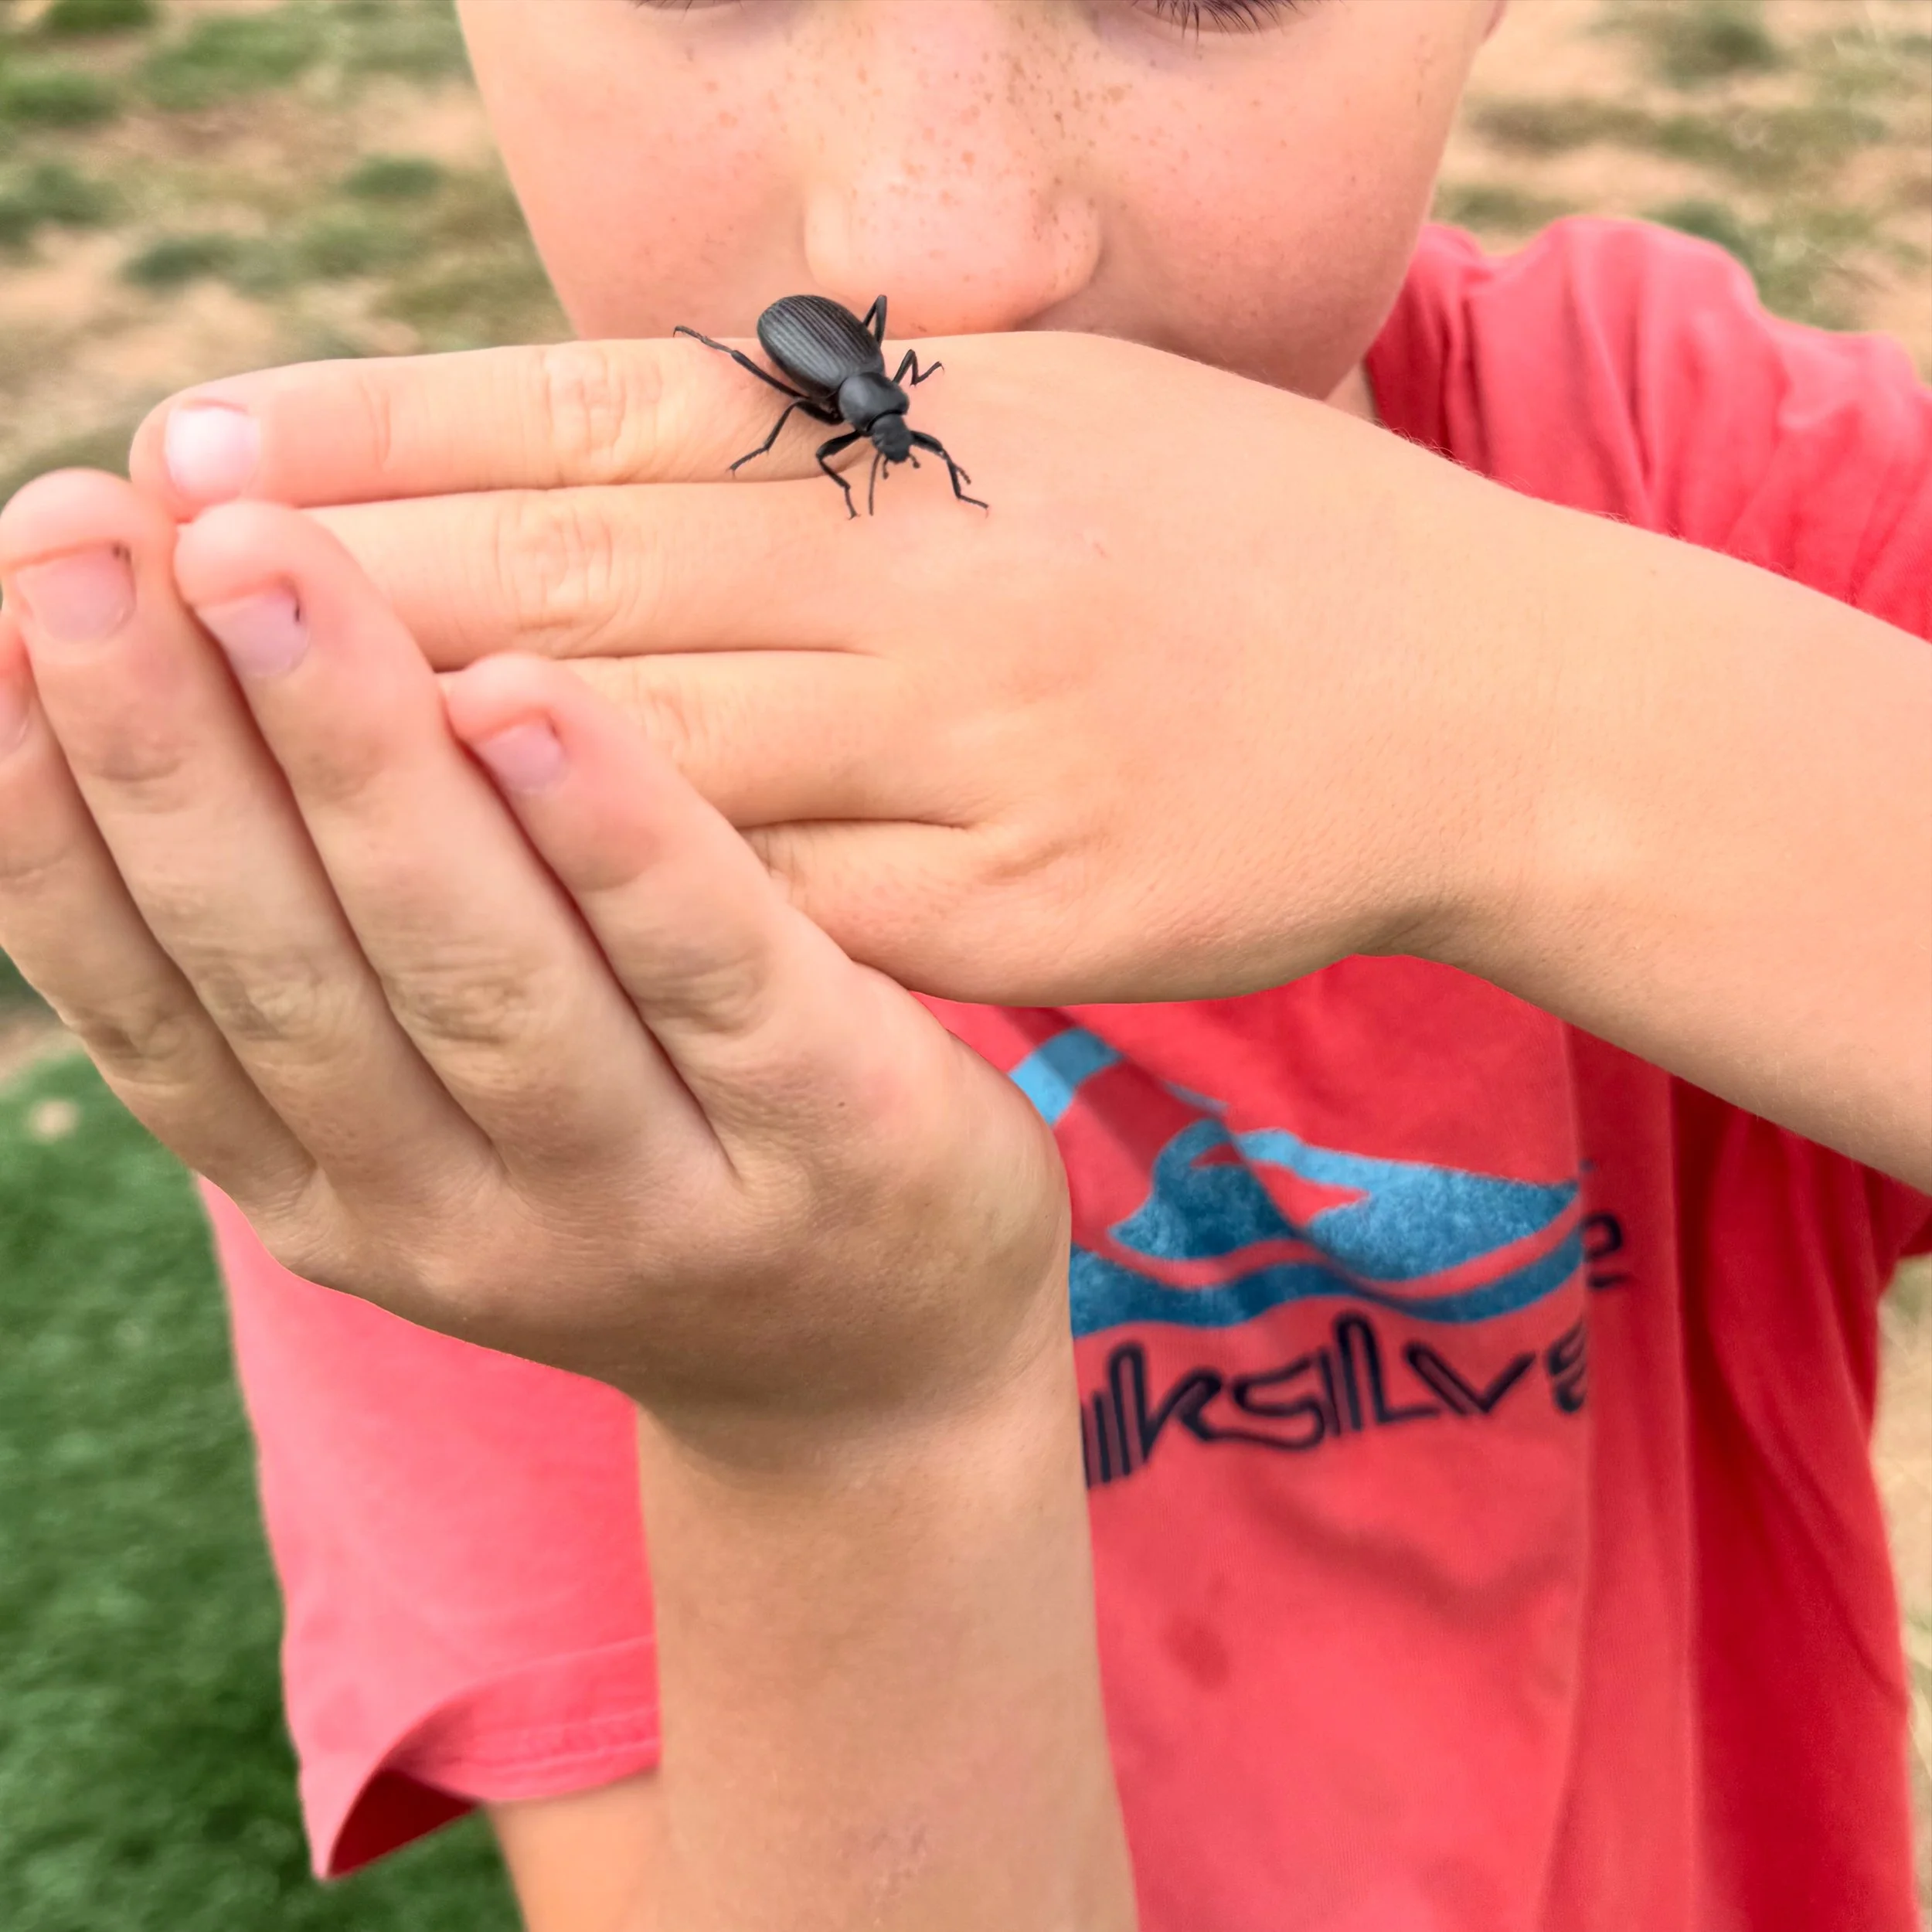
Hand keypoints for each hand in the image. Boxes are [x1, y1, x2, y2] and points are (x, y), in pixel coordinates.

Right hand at [0, 469, 1068, 1450]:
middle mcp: (461, 1218)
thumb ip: (334, 974)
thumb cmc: (654, 1179)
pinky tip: (523, 693)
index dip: (46, 818)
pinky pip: (708, 974)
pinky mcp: (829, 1134)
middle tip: (69, 530)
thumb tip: (174, 720)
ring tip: (257, 560)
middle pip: (288, 970)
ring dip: (354, 761)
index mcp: (337, 1194)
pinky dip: (609, 838)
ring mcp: (648, 1198)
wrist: (886, 1369)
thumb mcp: (455, 1116)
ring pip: (477, 971)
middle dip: (165, 748)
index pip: (159, 1006)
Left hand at [128, 331, 1549, 1004]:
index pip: (608, 418)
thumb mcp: (1063, 418)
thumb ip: (859, 427)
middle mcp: (945, 588)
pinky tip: (460, 915)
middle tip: (141, 571)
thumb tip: (645, 419)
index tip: (202, 441)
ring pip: (667, 752)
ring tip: (241, 740)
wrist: (1477, 706)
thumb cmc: (1257, 539)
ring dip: (439, 747)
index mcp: (939, 440)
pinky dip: (618, 906)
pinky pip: (789, 916)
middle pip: (596, 578)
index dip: (390, 427)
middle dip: (356, 578)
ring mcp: (988, 758)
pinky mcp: (1035, 912)